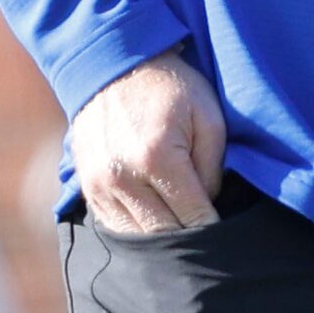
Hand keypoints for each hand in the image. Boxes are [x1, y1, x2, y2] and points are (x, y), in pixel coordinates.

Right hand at [69, 48, 226, 234]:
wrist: (116, 68)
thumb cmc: (171, 88)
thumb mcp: (208, 113)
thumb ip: (213, 163)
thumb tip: (209, 202)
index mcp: (158, 156)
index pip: (191, 215)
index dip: (212, 228)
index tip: (226, 238)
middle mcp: (123, 177)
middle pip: (162, 233)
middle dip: (188, 241)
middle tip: (209, 244)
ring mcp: (99, 185)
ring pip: (136, 237)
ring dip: (161, 241)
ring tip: (184, 236)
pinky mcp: (87, 188)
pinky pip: (114, 226)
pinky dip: (137, 231)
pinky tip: (156, 224)